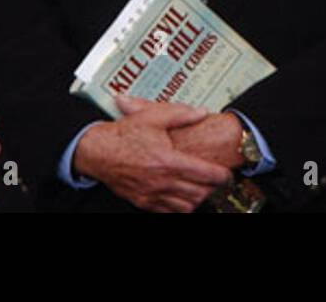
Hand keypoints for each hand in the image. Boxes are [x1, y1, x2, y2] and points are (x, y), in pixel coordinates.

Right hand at [73, 94, 232, 212]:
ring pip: (185, 206)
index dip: (221, 176)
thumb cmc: (125, 134)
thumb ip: (181, 114)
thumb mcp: (153, 116)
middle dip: (212, 189)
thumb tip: (203, 112)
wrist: (97, 152)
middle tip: (218, 181)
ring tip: (202, 189)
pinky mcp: (142, 202)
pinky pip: (167, 212)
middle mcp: (161, 181)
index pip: (204, 174)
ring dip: (197, 199)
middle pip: (198, 193)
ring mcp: (151, 194)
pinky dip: (179, 207)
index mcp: (167, 161)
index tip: (228, 173)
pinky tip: (183, 197)